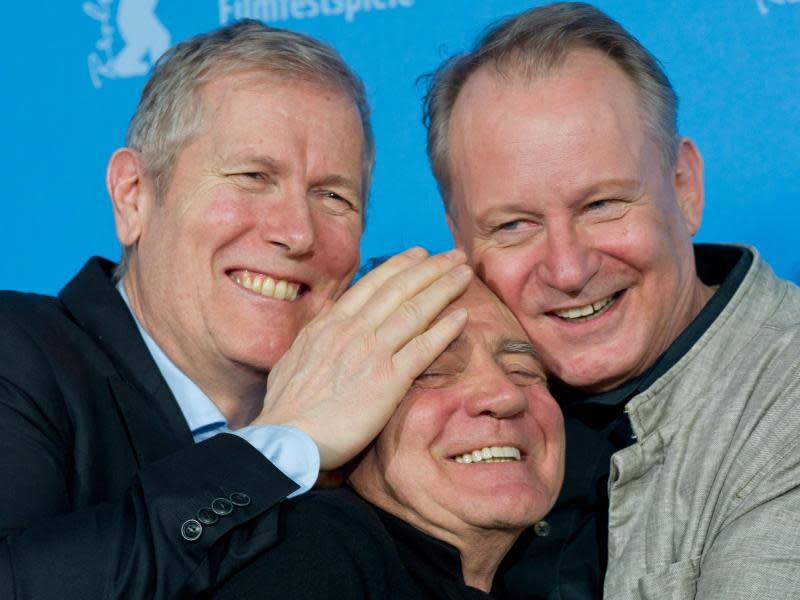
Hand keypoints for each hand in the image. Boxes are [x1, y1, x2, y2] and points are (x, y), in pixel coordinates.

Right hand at [255, 247, 471, 468]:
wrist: (288, 436)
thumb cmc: (286, 406)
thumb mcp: (294, 357)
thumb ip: (316, 337)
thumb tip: (325, 324)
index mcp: (330, 324)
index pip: (371, 285)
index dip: (399, 266)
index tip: (419, 254)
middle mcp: (353, 330)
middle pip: (399, 289)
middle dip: (430, 268)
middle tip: (453, 255)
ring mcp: (372, 353)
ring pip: (414, 311)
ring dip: (443, 288)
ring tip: (464, 274)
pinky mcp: (388, 380)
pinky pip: (422, 349)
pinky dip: (444, 330)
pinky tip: (461, 317)